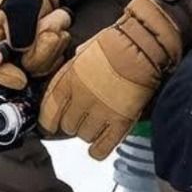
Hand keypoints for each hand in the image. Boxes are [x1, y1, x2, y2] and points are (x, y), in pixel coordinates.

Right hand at [0, 0, 71, 89]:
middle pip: (29, 67)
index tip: (22, 79)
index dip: (8, 77)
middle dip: (42, 43)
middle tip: (43, 21)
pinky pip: (59, 61)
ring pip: (47, 64)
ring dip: (54, 39)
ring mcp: (28, 61)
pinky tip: (56, 30)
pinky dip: (61, 43)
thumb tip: (23, 50)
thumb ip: (19, 29)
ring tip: (49, 20)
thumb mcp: (18, 6)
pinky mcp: (44, 62)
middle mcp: (9, 58)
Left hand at [39, 0, 182, 159]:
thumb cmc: (116, 41)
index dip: (49, 121)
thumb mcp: (84, 51)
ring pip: (84, 137)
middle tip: (84, 117)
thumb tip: (72, 73)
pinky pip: (102, 148)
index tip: (52, 123)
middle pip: (68, 126)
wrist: (142, 45)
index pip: (49, 112)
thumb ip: (74, 68)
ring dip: (89, 133)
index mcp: (68, 81)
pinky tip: (98, 147)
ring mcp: (100, 112)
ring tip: (98, 124)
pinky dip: (98, 150)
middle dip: (74, 123)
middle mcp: (80, 99)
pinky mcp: (120, 122)